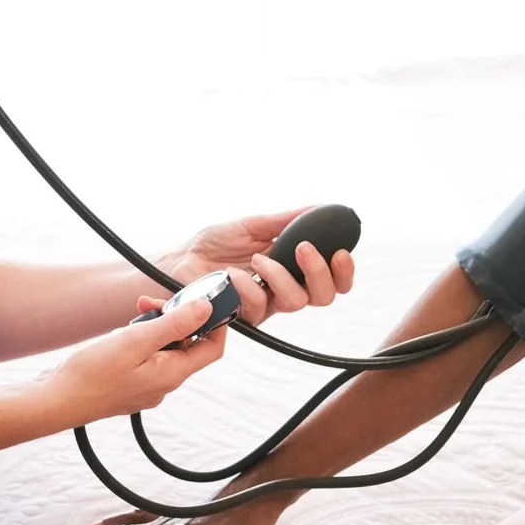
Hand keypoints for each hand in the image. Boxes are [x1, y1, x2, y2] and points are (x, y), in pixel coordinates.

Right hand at [42, 295, 225, 429]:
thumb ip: (174, 324)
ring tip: (130, 318)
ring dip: (153, 327)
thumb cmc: (93, 373)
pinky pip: (147, 358)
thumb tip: (206, 309)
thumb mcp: (136, 340)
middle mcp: (165, 383)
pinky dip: (140, 341)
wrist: (57, 401)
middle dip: (173, 318)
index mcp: (173, 374)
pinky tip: (120, 335)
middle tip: (148, 303)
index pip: (212, 347)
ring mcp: (148, 386)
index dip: (214, 322)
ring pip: (164, 349)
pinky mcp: (131, 385)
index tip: (201, 300)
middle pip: (187, 345)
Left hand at [167, 208, 355, 325]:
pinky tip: (234, 274)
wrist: (181, 261)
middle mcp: (285, 287)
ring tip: (258, 258)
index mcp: (292, 265)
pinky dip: (249, 287)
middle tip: (304, 249)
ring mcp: (267, 304)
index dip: (343, 271)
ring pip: (296, 302)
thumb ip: (286, 221)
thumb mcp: (253, 224)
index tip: (341, 253)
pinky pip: (261, 307)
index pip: (331, 277)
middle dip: (320, 273)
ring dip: (281, 276)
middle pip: (324, 295)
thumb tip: (319, 207)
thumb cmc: (214, 243)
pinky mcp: (247, 317)